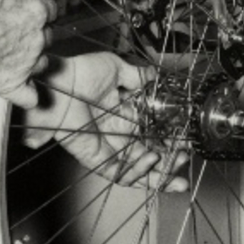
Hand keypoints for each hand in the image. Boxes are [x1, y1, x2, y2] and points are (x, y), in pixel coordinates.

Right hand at [0, 0, 54, 107]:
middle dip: (37, 31)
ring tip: (16, 53)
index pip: (50, 6)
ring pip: (42, 61)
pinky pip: (29, 94)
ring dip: (33, 57)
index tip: (26, 4)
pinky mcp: (14, 85)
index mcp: (38, 10)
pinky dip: (27, 92)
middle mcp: (40, 38)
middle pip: (47, 34)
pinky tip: (22, 88)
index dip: (38, 4)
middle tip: (15, 27)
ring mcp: (29, 64)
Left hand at [32, 53, 188, 192]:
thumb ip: (139, 76)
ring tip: (175, 162)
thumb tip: (157, 77)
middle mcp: (119, 134)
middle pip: (149, 157)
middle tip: (185, 157)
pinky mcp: (97, 159)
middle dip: (170, 163)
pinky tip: (152, 159)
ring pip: (138, 170)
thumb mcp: (116, 69)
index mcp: (125, 114)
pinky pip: (120, 174)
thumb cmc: (79, 73)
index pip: (152, 133)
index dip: (170, 140)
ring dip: (159, 172)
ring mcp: (109, 148)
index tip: (186, 141)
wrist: (56, 83)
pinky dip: (138, 171)